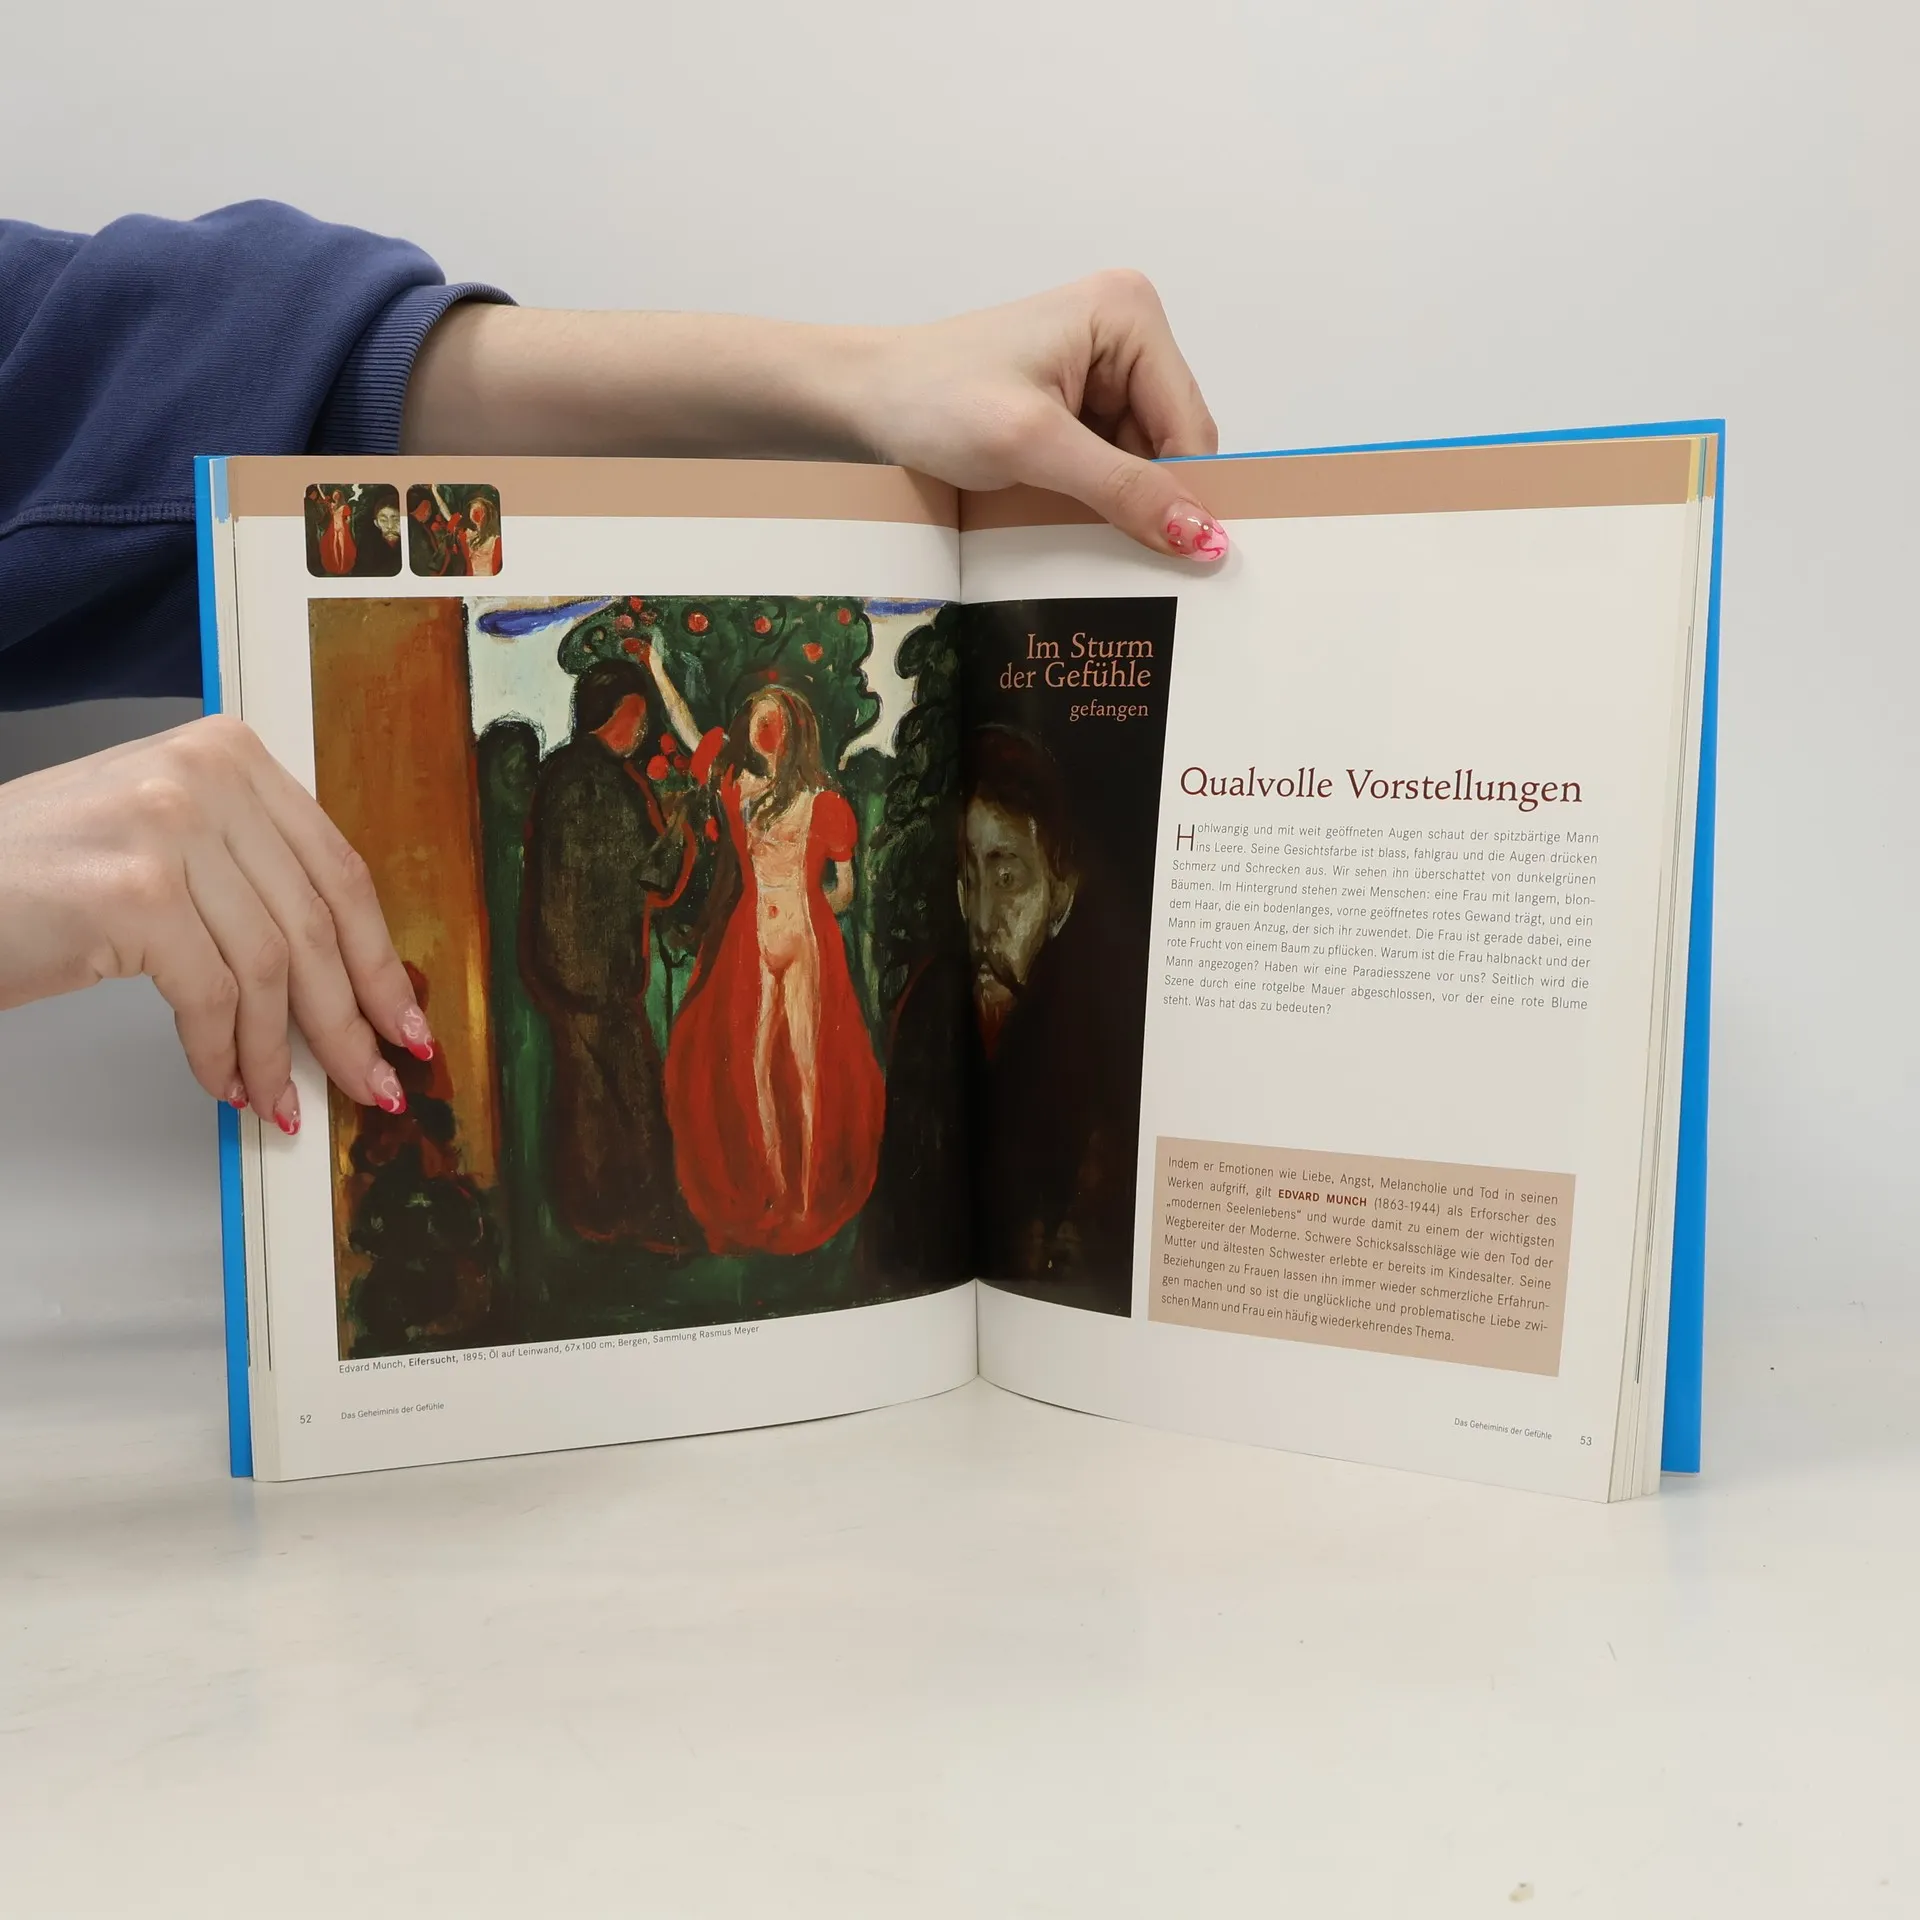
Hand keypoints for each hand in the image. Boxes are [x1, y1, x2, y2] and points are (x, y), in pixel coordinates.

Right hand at [0, 716, 429, 1133]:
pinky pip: (213, 996)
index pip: (338, 871)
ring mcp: (169, 827)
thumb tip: (345, 978)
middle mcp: (206, 776)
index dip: (379, 960)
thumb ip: (251, 882)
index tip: (403, 1021)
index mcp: (229, 756)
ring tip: (283, 1097)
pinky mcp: (134, 892)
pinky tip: (225, 1083)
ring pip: (273, 967)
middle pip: (317, 922)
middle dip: (351, 1019)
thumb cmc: (36, 877)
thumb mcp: (164, 847)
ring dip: (281, 1050)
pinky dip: (223, 1053)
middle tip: (372, 1081)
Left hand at [848, 271, 1226, 560]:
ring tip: (1077, 528)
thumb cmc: (934, 401)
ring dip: (1119, 501)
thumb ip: (1124, 489)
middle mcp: (1126, 330)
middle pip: (1173, 443)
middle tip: (1122, 555)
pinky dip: (1096, 495)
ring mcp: (1102, 366)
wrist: (863, 400)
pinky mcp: (1076, 399)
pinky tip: (1065, 513)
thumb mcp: (1035, 446)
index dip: (1186, 494)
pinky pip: (1111, 462)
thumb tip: (1205, 537)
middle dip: (1149, 496)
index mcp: (1129, 314)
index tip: (1180, 563)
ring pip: (1144, 460)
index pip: (1190, 425)